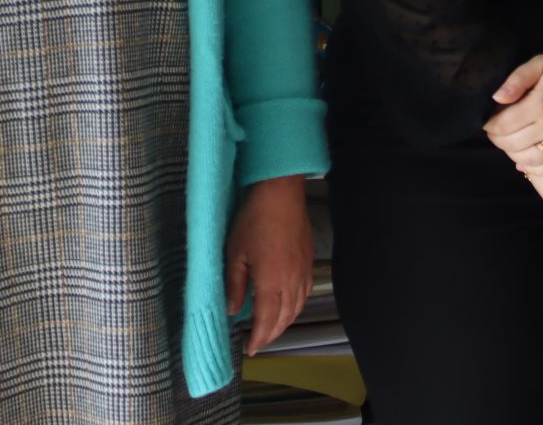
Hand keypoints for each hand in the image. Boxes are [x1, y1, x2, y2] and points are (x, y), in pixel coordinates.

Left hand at [224, 177, 313, 355]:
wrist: (281, 193)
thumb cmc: (254, 220)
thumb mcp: (235, 253)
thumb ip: (234, 285)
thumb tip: (232, 310)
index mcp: (271, 283)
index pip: (266, 321)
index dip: (258, 338)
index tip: (250, 349)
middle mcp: (291, 282)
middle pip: (284, 319)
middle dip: (270, 335)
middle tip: (258, 343)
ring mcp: (303, 272)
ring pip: (297, 308)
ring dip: (284, 323)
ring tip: (270, 329)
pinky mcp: (309, 261)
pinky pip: (304, 294)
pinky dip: (295, 307)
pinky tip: (288, 306)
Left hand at [483, 39, 542, 175]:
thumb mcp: (541, 63)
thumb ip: (516, 80)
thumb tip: (495, 98)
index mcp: (540, 104)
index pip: (503, 125)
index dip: (489, 126)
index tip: (487, 121)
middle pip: (512, 144)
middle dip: (497, 140)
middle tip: (495, 132)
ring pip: (529, 159)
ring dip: (512, 154)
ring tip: (509, 143)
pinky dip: (535, 169)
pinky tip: (526, 162)